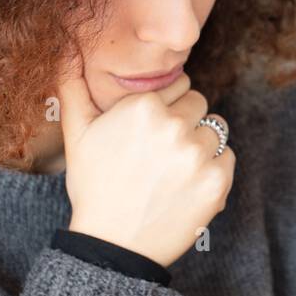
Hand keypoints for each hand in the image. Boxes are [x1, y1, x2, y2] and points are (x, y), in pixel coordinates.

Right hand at [55, 53, 235, 267]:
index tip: (152, 132)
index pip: (180, 85)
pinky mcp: (217, 182)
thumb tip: (67, 48)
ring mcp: (198, 155)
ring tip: (175, 169)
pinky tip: (187, 184)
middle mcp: (174, 125)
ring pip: (217, 130)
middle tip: (162, 153)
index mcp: (143, 106)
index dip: (166, 107)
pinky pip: (227, 158)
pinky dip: (214, 169)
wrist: (114, 246)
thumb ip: (73, 86)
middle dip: (185, 123)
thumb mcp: (76, 134)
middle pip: (199, 104)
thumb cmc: (95, 187)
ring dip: (201, 144)